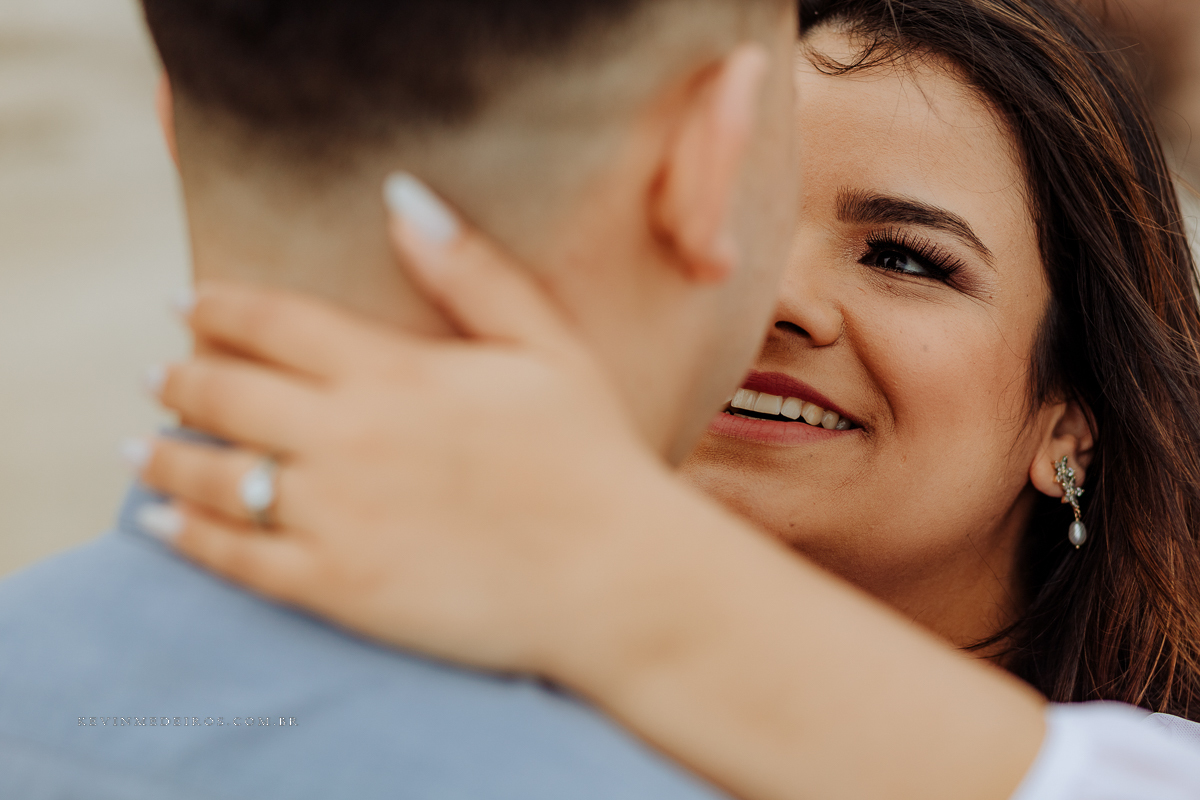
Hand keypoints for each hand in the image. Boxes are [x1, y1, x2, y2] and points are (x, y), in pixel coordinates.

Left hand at [133, 176, 679, 678]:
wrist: (614, 576)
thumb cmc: (590, 454)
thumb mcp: (546, 343)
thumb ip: (471, 268)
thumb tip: (402, 194)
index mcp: (394, 371)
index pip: (273, 323)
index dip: (217, 308)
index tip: (186, 304)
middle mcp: (348, 437)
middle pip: (225, 393)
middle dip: (180, 377)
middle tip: (157, 373)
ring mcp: (336, 515)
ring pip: (214, 474)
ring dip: (163, 453)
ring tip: (137, 445)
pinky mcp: (338, 587)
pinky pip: (236, 557)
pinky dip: (186, 535)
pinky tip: (160, 521)